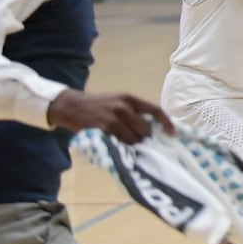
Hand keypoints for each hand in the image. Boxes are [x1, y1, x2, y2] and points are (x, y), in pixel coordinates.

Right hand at [47, 90, 172, 144]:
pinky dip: (122, 145)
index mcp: (129, 98)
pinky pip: (122, 140)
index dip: (166, 122)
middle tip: (135, 141)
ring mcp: (114, 114)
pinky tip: (116, 144)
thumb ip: (131, 113)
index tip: (173, 134)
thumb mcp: (116, 103)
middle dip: (144, 138)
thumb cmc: (95, 107)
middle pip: (146, 127)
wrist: (69, 105)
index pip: (155, 109)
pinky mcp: (104, 125)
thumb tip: (150, 129)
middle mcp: (124, 104)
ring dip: (132, 143)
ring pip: (135, 136)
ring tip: (122, 142)